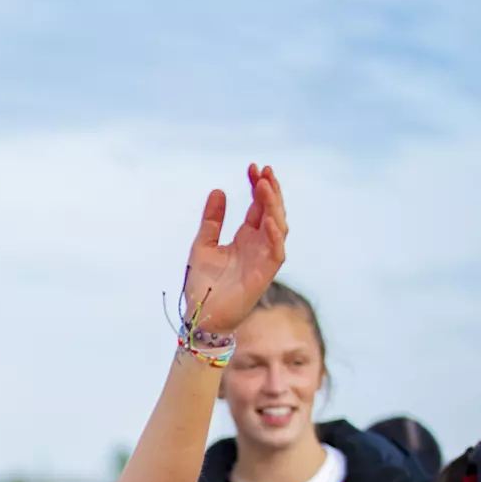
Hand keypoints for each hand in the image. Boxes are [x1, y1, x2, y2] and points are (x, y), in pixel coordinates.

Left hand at [182, 164, 287, 333]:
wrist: (202, 314)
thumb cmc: (202, 284)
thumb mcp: (203, 244)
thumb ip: (212, 220)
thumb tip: (218, 190)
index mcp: (246, 236)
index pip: (258, 205)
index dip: (257, 185)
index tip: (252, 167)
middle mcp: (259, 244)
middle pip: (272, 211)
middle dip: (269, 189)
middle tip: (262, 170)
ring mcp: (264, 258)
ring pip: (279, 226)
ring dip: (273, 206)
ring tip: (264, 186)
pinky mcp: (265, 274)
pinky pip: (277, 251)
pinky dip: (275, 235)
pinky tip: (268, 220)